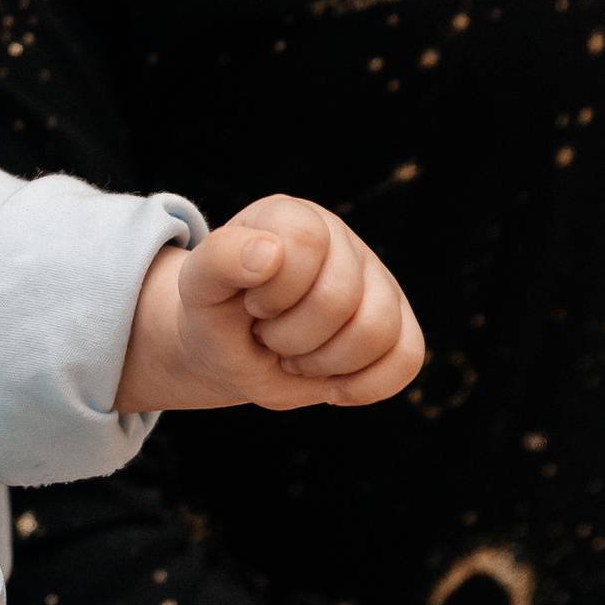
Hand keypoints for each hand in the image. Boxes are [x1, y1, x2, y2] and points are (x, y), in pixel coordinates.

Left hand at [116, 195, 422, 412]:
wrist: (230, 351)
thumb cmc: (216, 314)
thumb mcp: (198, 288)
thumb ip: (219, 259)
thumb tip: (268, 252)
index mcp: (295, 218)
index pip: (305, 243)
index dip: (275, 291)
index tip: (251, 304)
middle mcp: (343, 243)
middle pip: (339, 299)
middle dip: (290, 337)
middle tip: (267, 336)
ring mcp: (377, 284)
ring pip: (377, 331)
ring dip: (323, 363)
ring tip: (294, 356)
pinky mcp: (399, 326)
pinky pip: (406, 359)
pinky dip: (363, 385)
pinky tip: (329, 385)